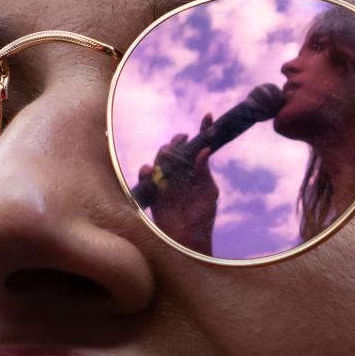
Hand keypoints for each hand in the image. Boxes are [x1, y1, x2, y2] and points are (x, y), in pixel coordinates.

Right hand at [138, 114, 217, 254]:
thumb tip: (205, 150)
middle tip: (182, 139)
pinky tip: (151, 170)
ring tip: (167, 155)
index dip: (204, 130)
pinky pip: (146, 175)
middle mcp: (181, 172)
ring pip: (160, 158)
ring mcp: (167, 181)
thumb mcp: (208, 192)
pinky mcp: (154, 191)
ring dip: (163, 153)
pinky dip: (146, 171)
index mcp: (197, 170)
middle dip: (178, 141)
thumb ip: (204, 171)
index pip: (200, 146)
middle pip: (176, 148)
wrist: (188, 239)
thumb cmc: (202, 217)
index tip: (208, 116)